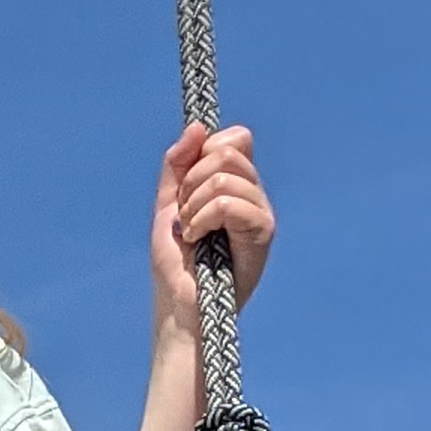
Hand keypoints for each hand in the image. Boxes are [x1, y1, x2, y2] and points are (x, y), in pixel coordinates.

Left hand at [149, 120, 272, 334]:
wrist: (178, 306)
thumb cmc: (176, 263)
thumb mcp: (168, 204)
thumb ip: (178, 164)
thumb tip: (198, 125)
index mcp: (236, 184)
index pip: (235, 137)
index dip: (203, 152)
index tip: (185, 187)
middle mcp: (254, 195)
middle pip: (228, 150)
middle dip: (192, 181)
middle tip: (185, 213)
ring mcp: (261, 213)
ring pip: (225, 177)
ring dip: (193, 205)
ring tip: (191, 232)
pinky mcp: (262, 234)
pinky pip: (229, 203)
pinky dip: (201, 219)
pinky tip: (198, 240)